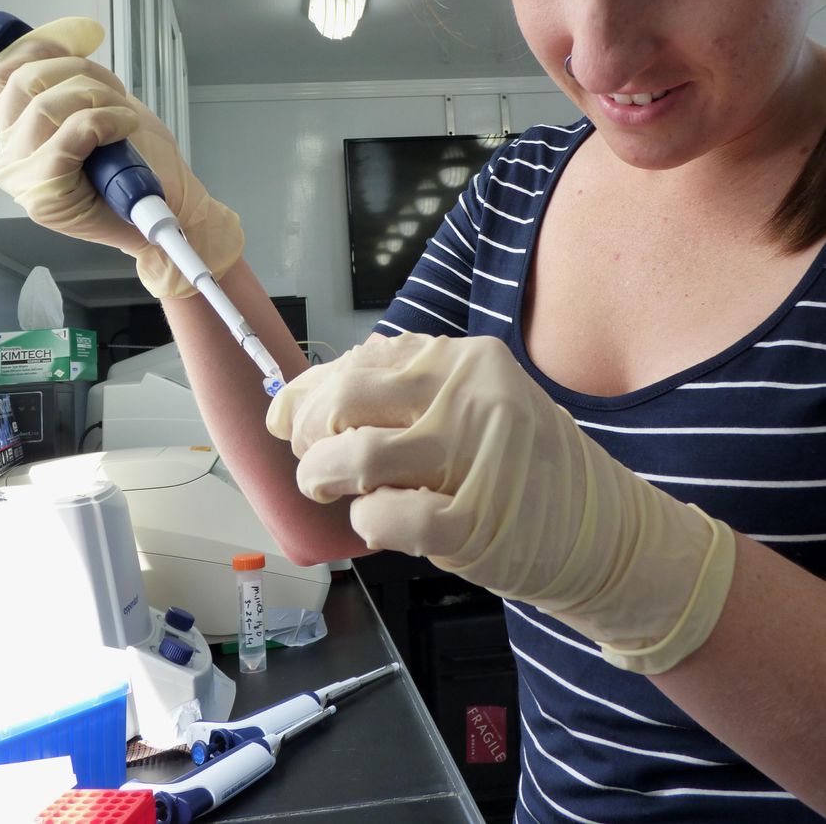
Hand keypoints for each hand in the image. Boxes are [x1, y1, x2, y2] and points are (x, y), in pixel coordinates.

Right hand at [0, 17, 243, 297]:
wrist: (172, 208)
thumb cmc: (140, 162)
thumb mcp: (106, 103)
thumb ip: (74, 73)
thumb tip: (70, 32)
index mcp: (13, 127)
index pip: (3, 70)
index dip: (42, 43)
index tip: (85, 36)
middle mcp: (8, 153)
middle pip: (28, 81)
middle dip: (84, 75)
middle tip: (117, 96)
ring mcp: (21, 177)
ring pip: (50, 105)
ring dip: (101, 99)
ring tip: (124, 119)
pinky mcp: (45, 196)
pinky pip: (72, 133)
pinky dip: (107, 121)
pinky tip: (126, 130)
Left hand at [267, 332, 735, 673]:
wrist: (606, 532)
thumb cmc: (524, 467)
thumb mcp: (474, 404)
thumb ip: (406, 391)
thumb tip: (304, 399)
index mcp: (464, 359)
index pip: (359, 361)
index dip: (305, 391)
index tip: (285, 418)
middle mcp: (469, 395)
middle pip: (345, 399)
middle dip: (309, 433)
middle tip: (313, 461)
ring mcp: (475, 457)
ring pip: (358, 455)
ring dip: (323, 477)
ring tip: (330, 490)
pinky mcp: (476, 523)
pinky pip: (386, 518)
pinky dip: (366, 523)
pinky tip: (376, 522)